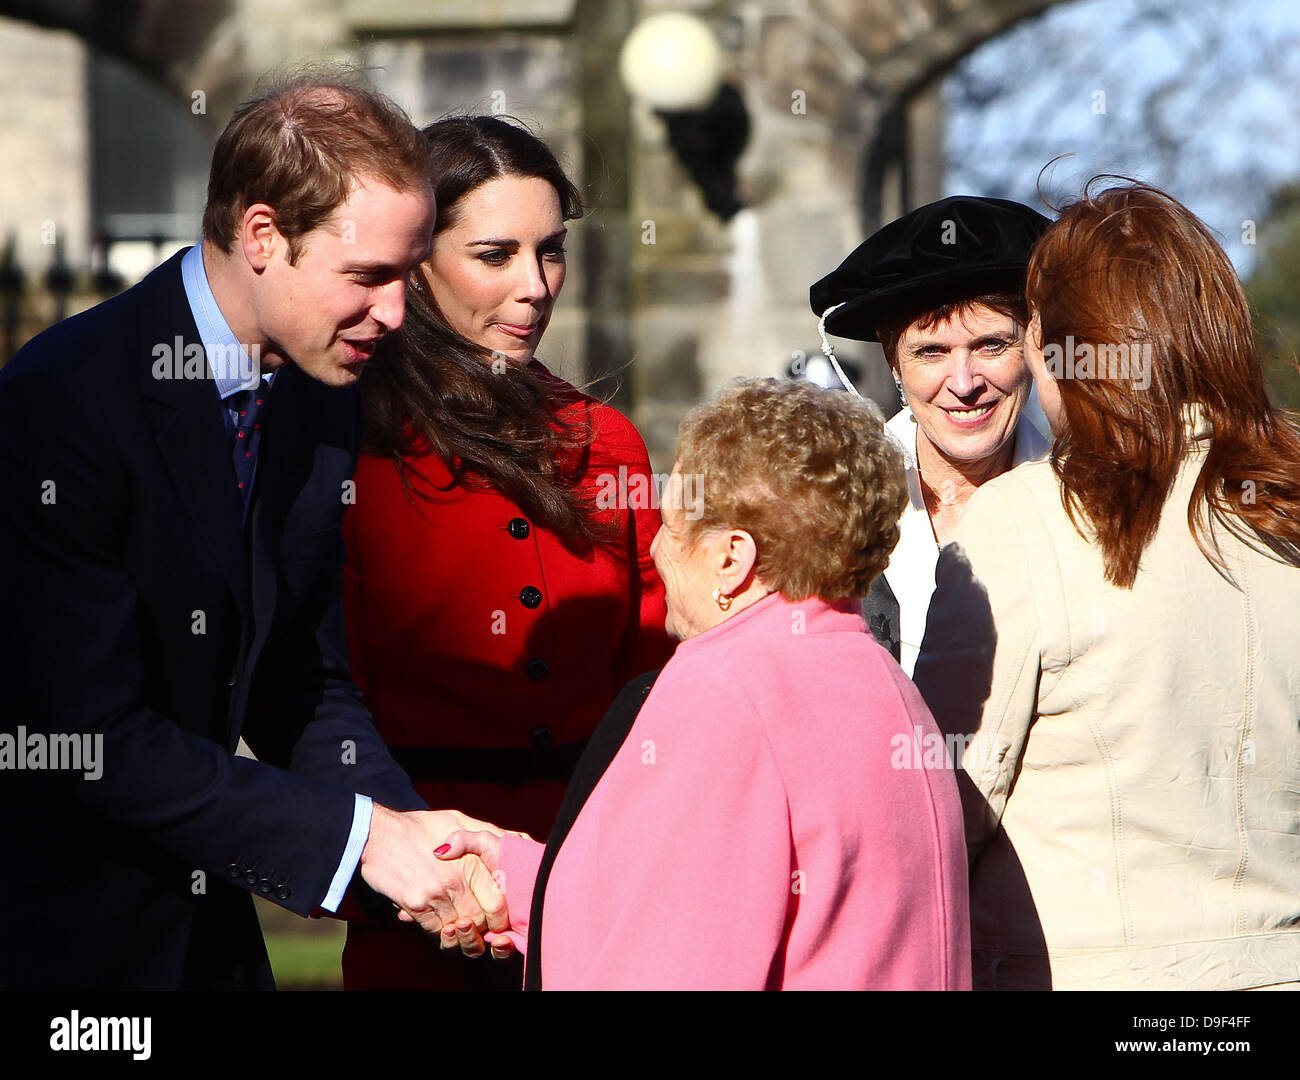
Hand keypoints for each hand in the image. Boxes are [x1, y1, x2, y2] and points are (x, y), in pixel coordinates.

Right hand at [358, 806, 507, 954]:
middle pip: (478, 920)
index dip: (499, 915)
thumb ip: (482, 834)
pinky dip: (436, 931)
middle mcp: (456, 881)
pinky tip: (435, 921)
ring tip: (454, 925)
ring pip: (456, 929)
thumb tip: (510, 838)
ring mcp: (435, 895)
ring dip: (456, 932)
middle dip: (478, 927)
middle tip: (473, 923)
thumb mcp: (456, 820)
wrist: (378, 834)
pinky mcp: (415, 905)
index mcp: (472, 862)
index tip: (494, 915)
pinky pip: (433, 930)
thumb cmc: (417, 826)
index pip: (498, 903)